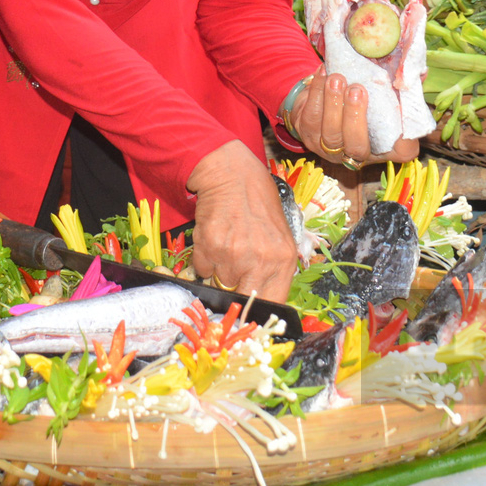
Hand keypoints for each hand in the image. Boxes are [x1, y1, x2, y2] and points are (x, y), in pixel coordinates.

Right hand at [187, 141, 297, 301]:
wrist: (232, 175)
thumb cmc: (258, 204)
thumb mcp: (279, 237)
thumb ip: (273, 269)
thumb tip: (259, 300)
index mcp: (284, 260)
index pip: (272, 303)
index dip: (258, 310)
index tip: (249, 310)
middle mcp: (261, 261)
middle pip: (242, 299)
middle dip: (234, 290)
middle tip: (233, 271)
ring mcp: (234, 255)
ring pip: (218, 283)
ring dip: (218, 271)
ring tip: (226, 245)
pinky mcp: (209, 246)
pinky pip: (201, 268)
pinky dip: (204, 258)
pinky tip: (214, 237)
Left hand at [289, 73, 419, 165]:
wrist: (325, 96)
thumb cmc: (362, 94)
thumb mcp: (384, 90)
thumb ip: (400, 85)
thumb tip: (417, 72)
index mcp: (383, 147)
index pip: (401, 152)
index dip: (404, 143)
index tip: (405, 124)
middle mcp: (356, 154)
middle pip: (356, 146)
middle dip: (355, 118)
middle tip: (358, 90)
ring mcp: (328, 148)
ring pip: (329, 134)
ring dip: (332, 104)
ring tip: (337, 79)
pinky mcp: (306, 134)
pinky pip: (309, 116)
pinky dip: (315, 93)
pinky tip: (323, 74)